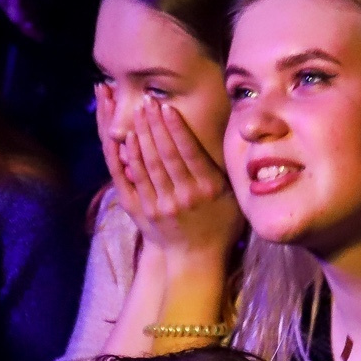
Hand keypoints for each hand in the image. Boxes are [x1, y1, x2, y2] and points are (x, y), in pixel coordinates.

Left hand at [97, 91, 243, 260]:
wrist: (195, 259)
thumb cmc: (220, 225)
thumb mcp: (234, 199)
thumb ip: (227, 172)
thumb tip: (231, 140)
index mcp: (208, 189)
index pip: (188, 152)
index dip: (176, 128)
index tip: (167, 107)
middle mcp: (184, 196)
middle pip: (165, 154)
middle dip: (155, 124)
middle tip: (148, 100)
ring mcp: (162, 204)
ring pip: (148, 164)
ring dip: (141, 135)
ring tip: (137, 111)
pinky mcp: (144, 211)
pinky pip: (134, 179)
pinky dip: (129, 157)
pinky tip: (127, 139)